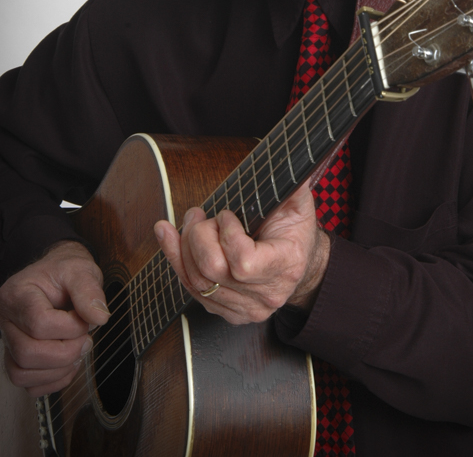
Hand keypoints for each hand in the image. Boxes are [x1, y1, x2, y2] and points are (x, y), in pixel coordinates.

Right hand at [0, 241, 109, 395]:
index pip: (39, 323)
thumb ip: (90, 291)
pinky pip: (27, 384)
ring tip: (78, 351)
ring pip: (23, 373)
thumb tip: (100, 318)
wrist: (56, 275)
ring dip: (58, 370)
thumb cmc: (65, 271)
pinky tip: (69, 364)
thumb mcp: (80, 270)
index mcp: (18, 294)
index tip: (86, 320)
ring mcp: (8, 341)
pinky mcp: (16, 357)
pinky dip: (52, 381)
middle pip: (28, 353)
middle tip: (86, 340)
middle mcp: (6, 319)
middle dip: (65, 353)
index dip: (70, 328)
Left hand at [155, 180, 329, 324]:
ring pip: (197, 281)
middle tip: (202, 215)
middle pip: (213, 270)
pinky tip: (169, 237)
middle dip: (199, 236)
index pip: (243, 263)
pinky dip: (175, 259)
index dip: (227, 235)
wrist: (299, 264)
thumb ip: (293, 187)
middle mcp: (265, 295)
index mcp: (285, 266)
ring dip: (184, 245)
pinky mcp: (227, 310)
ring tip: (191, 220)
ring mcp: (245, 308)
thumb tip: (292, 167)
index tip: (228, 215)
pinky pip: (191, 289)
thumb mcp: (299, 205)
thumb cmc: (295, 232)